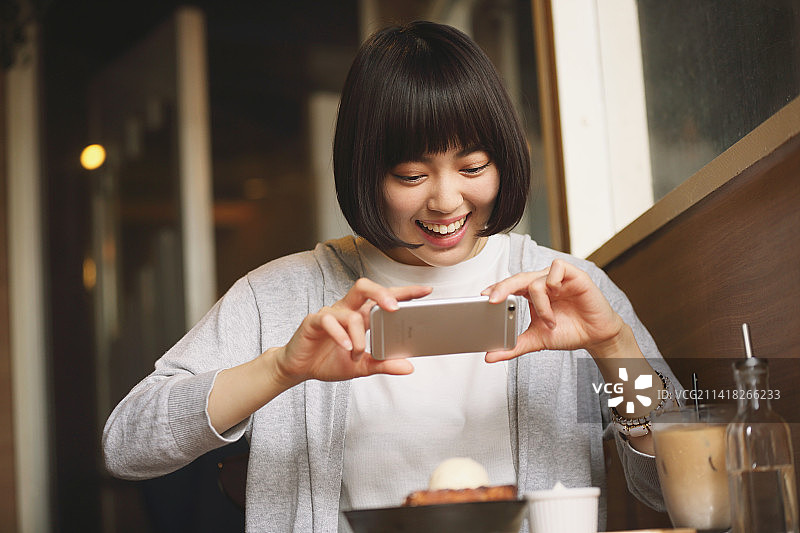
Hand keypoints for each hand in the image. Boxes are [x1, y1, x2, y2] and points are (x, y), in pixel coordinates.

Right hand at [274, 278, 431, 384]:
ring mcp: (330, 313)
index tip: (426, 292)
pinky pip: (329, 321)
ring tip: (357, 354)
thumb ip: (383, 364)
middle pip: (365, 287)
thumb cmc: (329, 361)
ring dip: (358, 336)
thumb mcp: (361, 366)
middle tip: (395, 308)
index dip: (404, 292)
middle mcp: (346, 309)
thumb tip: (408, 367)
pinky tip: (347, 348)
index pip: (384, 298)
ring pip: (350, 312)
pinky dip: (340, 335)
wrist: (299, 369)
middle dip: (382, 293)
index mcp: (360, 316)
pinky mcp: (314, 321)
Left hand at [481, 259, 624, 361]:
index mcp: (532, 293)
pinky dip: (553, 286)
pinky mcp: (574, 275)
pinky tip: (558, 301)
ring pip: (536, 280)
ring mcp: (558, 278)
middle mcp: (543, 282)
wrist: (597, 336)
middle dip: (502, 288)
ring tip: (550, 322)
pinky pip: (556, 269)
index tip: (482, 297)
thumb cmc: (569, 332)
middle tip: (492, 300)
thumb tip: (490, 357)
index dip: (496, 288)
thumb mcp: (537, 340)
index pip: (510, 286)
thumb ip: (513, 346)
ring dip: (540, 305)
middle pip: (517, 277)